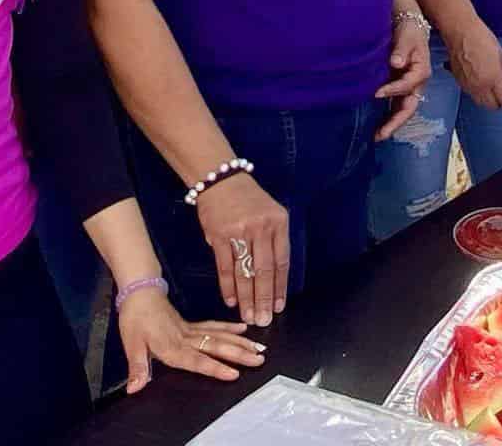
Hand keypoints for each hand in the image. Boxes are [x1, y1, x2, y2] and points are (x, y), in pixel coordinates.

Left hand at [114, 286, 264, 391]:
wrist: (139, 292)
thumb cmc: (135, 318)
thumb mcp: (131, 345)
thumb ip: (137, 368)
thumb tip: (135, 389)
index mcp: (172, 346)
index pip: (197, 360)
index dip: (215, 368)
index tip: (234, 373)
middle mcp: (186, 338)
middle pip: (216, 347)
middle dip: (239, 355)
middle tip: (258, 360)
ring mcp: (191, 330)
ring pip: (220, 336)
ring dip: (240, 343)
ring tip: (258, 348)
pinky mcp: (192, 324)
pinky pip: (214, 326)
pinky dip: (229, 328)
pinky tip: (243, 329)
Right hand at [195, 174, 289, 325]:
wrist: (221, 180)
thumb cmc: (249, 200)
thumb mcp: (271, 214)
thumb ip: (273, 242)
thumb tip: (273, 280)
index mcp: (278, 222)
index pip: (282, 262)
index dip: (280, 287)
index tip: (279, 307)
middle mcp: (261, 227)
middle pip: (264, 271)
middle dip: (264, 299)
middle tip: (264, 320)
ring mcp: (239, 232)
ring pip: (244, 272)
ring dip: (246, 298)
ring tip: (248, 316)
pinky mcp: (218, 236)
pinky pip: (225, 267)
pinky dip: (228, 287)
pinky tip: (231, 301)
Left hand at [375, 15, 431, 140]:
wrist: (409, 27)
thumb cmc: (409, 31)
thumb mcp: (406, 36)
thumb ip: (401, 49)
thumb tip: (396, 62)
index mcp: (421, 71)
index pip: (408, 85)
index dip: (393, 90)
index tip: (376, 93)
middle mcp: (417, 84)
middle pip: (409, 107)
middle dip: (396, 122)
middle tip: (381, 134)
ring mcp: (409, 88)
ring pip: (402, 110)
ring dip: (391, 124)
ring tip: (377, 136)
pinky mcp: (400, 88)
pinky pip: (396, 106)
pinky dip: (388, 116)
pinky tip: (377, 126)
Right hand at [444, 19, 501, 109]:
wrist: (460, 32)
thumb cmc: (480, 38)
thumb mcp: (500, 56)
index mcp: (493, 78)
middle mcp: (479, 85)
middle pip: (492, 106)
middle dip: (499, 102)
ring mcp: (468, 85)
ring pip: (480, 102)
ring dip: (487, 98)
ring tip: (491, 86)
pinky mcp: (459, 82)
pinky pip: (470, 93)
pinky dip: (477, 91)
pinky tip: (480, 80)